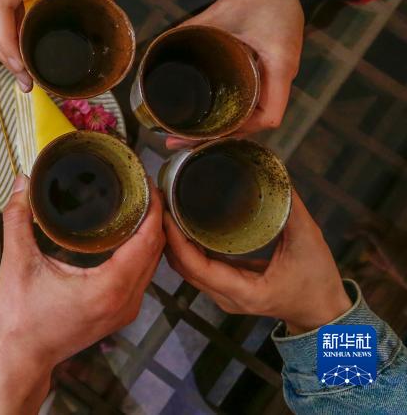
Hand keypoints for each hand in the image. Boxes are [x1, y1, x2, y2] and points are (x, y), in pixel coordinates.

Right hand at [0, 176, 164, 413]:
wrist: (22, 358)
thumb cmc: (21, 318)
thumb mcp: (17, 264)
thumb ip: (18, 220)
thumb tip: (20, 183)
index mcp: (109, 288)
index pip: (147, 240)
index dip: (153, 209)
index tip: (147, 182)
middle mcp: (125, 301)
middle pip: (155, 251)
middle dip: (154, 217)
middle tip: (143, 186)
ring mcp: (124, 310)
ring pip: (151, 266)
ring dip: (149, 236)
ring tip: (138, 205)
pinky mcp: (118, 314)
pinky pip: (141, 277)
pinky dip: (140, 253)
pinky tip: (127, 235)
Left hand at [164, 189, 350, 334]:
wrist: (325, 313)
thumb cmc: (318, 282)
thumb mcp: (307, 242)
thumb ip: (290, 208)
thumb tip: (274, 174)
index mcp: (242, 291)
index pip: (193, 265)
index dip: (174, 238)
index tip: (165, 211)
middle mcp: (226, 297)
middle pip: (181, 266)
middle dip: (167, 235)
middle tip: (162, 200)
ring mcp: (223, 295)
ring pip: (185, 268)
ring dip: (172, 240)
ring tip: (168, 206)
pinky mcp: (225, 288)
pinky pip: (195, 267)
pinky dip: (185, 246)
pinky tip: (182, 223)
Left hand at [166, 0, 303, 148]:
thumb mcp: (227, 9)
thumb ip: (197, 27)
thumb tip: (163, 42)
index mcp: (278, 68)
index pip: (267, 118)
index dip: (237, 131)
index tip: (203, 135)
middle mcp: (279, 76)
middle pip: (254, 121)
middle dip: (219, 134)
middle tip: (179, 140)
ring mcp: (275, 71)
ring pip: (252, 110)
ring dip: (223, 123)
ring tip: (188, 131)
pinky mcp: (267, 63)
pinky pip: (251, 93)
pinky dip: (230, 105)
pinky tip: (207, 107)